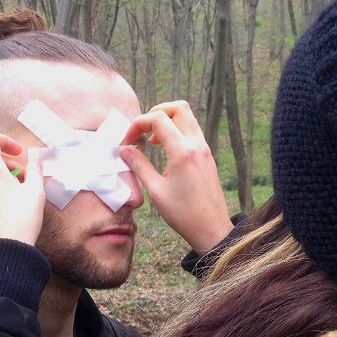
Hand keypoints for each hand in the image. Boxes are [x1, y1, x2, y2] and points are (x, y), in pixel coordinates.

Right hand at [120, 101, 233, 252]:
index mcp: (183, 152)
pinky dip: (177, 132)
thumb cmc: (183, 214)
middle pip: (178, 108)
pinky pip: (192, 132)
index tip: (128, 140)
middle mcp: (197, 145)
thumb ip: (139, 165)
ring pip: (187, 117)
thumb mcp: (155, 191)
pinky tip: (165, 150)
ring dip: (167, 121)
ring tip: (152, 141)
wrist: (211, 229)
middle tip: (142, 130)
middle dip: (156, 112)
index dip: (138, 124)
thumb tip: (124, 150)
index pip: (158, 119)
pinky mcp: (207, 156)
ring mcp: (205, 149)